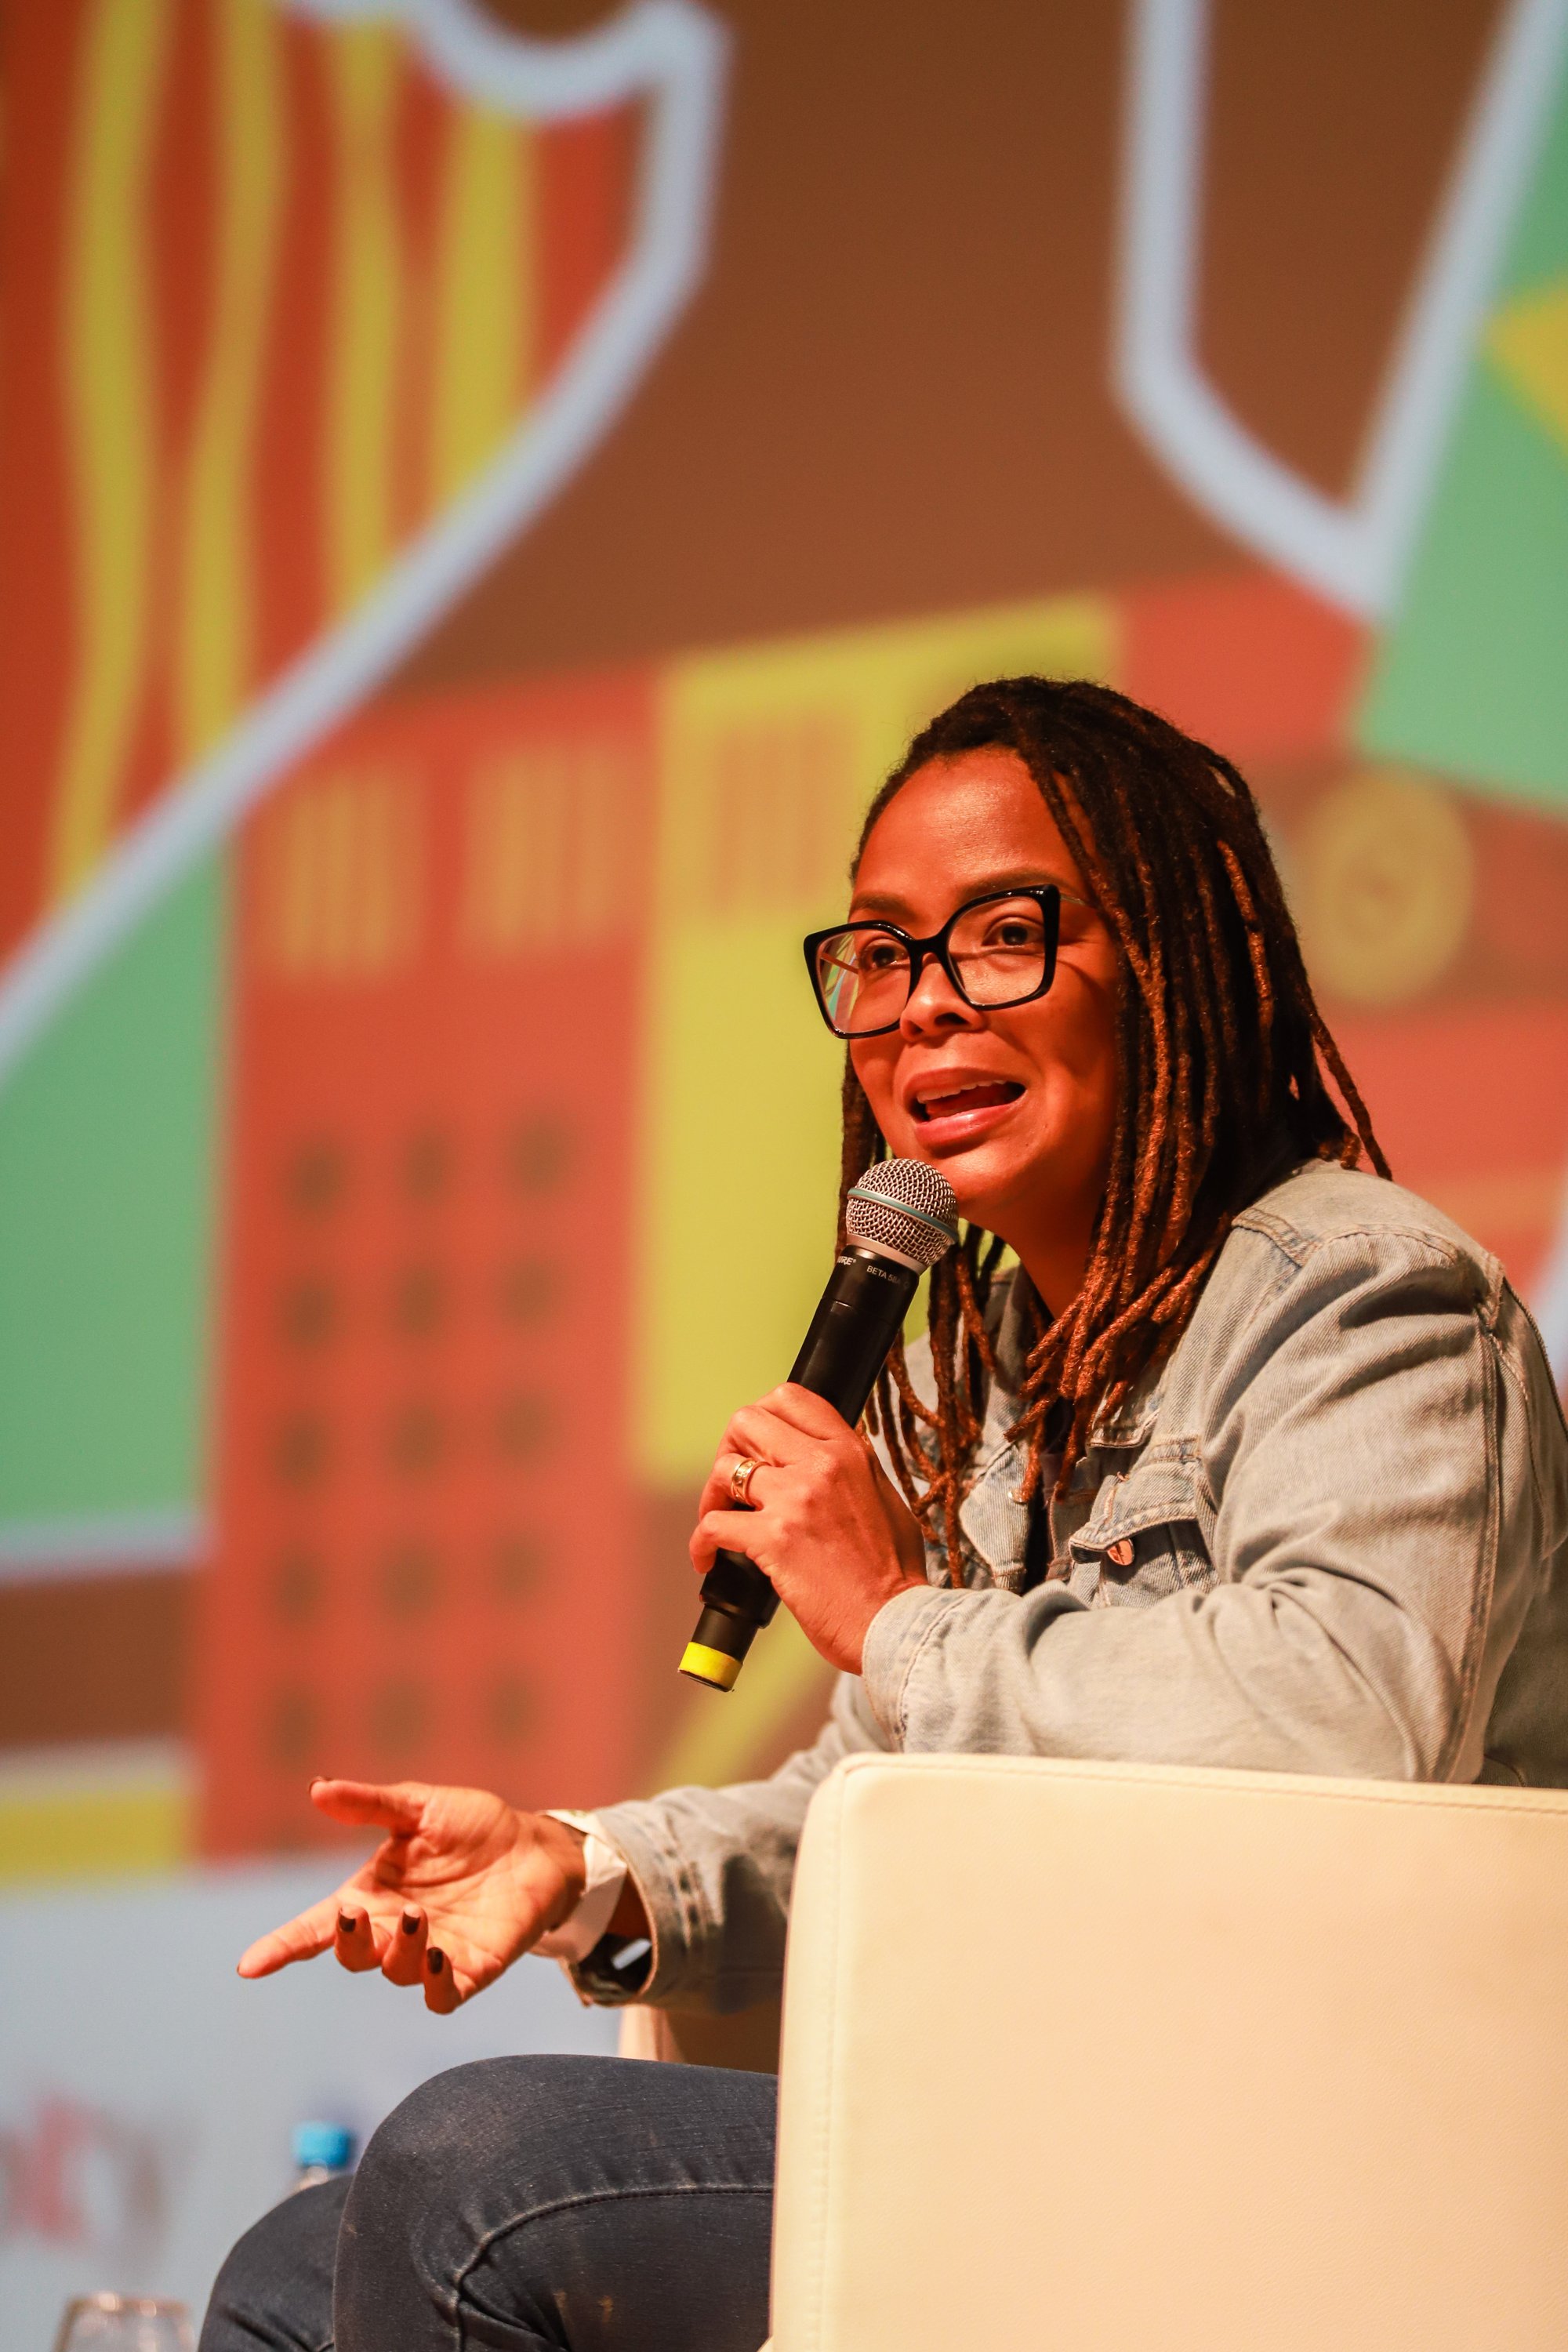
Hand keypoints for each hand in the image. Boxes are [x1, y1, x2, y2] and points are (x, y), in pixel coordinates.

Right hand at [236, 1779, 592, 2012]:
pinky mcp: (469, 1971)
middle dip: (348, 1941)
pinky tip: (438, 1955)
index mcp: (372, 1893)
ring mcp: (430, 1954)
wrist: (535, 1846)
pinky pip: (441, 1995)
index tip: (249, 1965)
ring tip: (417, 1916)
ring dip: (397, 1950)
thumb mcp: (419, 1806)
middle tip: (359, 1913)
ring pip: (395, 1972)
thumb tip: (318, 1788)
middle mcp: (393, 1930)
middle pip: (352, 1954)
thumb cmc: (472, 1825)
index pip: (316, 1926)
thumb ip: (370, 1805)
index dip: (283, 1946)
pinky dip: (433, 1984)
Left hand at [692, 1384, 928, 1672]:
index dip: (763, 1416)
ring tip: (718, 1520)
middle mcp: (821, 1464)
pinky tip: (707, 1560)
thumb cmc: (892, 1574)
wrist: (895, 1623)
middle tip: (732, 1483)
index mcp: (850, 1452)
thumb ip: (855, 1470)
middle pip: (748, 1420)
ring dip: (712, 1496)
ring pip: (725, 1468)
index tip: (756, 1444)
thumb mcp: (886, 1500)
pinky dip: (700, 1543)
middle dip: (729, 1448)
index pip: (793, 1398)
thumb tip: (831, 1456)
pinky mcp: (772, 1538)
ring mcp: (795, 1498)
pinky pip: (712, 1524)